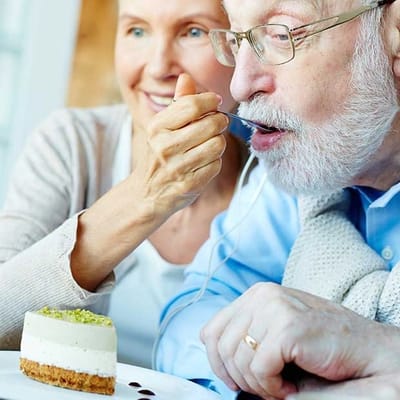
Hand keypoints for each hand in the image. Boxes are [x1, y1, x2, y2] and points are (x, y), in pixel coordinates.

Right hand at [129, 72, 228, 221]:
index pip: (193, 105)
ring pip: (217, 144)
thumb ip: (178, 103)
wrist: (148, 193)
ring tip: (209, 144)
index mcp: (157, 127)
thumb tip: (186, 78)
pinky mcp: (189, 184)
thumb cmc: (159, 155)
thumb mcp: (161, 127)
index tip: (214, 103)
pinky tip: (204, 162)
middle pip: (211, 124)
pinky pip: (216, 165)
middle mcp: (165, 146)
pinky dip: (214, 162)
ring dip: (218, 143)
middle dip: (220, 122)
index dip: (210, 101)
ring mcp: (177, 167)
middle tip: (216, 124)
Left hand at [200, 283, 399, 399]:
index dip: (217, 362)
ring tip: (281, 383)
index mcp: (256, 295)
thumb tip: (213, 355)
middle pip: (220, 347)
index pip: (211, 331)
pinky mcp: (288, 327)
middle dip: (239, 377)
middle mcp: (261, 295)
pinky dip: (272, 388)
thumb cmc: (320, 347)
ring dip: (258, 384)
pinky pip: (259, 369)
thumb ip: (247, 333)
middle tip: (267, 385)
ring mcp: (274, 307)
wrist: (367, 352)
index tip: (236, 379)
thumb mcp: (274, 333)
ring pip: (237, 360)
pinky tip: (291, 385)